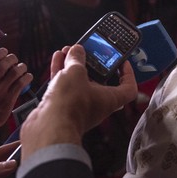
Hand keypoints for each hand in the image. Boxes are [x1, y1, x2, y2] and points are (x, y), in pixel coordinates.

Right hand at [0, 48, 32, 140]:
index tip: (5, 52)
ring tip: (22, 69)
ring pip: (15, 72)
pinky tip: (27, 77)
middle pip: (4, 64)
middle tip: (15, 61)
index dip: (0, 53)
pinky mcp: (9, 98)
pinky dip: (27, 77)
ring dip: (22, 67)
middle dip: (13, 59)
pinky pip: (22, 83)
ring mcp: (0, 91)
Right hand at [20, 45, 136, 159]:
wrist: (48, 127)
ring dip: (73, 66)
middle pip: (99, 81)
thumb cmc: (69, 106)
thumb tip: (77, 51)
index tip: (122, 62)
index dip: (128, 74)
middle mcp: (96, 104)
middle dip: (92, 65)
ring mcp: (79, 106)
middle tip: (88, 52)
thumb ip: (77, 58)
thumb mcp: (76, 72)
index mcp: (109, 98)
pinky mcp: (63, 106)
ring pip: (79, 82)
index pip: (128, 88)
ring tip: (68, 51)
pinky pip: (65, 86)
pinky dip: (62, 72)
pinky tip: (58, 59)